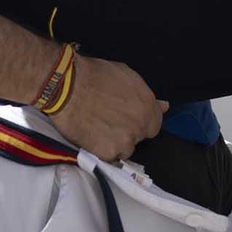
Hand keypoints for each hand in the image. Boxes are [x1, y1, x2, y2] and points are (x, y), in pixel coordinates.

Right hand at [53, 53, 167, 161]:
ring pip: (125, 149)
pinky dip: (101, 149)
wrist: (67, 86)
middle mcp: (141, 126)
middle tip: (109, 121)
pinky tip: (91, 136)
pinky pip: (109, 156)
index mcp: (148, 107)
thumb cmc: (95, 75)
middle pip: (139, 137)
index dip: (140, 121)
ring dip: (115, 142)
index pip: (154, 125)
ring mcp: (126, 141)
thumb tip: (164, 106)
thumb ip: (145, 95)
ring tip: (98, 129)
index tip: (127, 118)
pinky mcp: (108, 152)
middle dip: (128, 131)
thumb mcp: (126, 77)